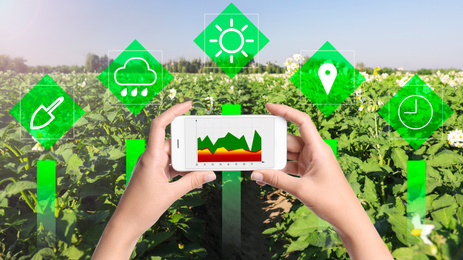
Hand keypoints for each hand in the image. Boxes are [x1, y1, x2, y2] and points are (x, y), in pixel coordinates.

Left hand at [92, 101, 215, 259]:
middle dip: (190, 144)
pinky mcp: (154, 175)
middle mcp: (150, 158)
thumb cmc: (142, 209)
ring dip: (187, 160)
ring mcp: (152, 166)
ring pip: (173, 155)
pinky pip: (171, 166)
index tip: (188, 104)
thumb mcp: (171, 194)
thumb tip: (210, 174)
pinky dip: (182, 169)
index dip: (173, 111)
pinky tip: (194, 175)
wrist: (125, 224)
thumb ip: (191, 182)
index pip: (160, 126)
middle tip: (206, 146)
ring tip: (203, 163)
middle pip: (173, 142)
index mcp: (151, 157)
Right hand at [251, 103, 391, 259]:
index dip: (285, 111)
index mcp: (319, 149)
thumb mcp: (301, 189)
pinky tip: (266, 177)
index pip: (302, 121)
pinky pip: (290, 166)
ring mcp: (312, 162)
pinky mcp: (309, 172)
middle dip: (272, 144)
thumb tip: (256, 174)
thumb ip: (277, 180)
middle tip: (255, 146)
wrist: (347, 218)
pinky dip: (279, 170)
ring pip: (288, 154)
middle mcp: (315, 152)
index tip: (269, 106)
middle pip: (289, 140)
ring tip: (258, 165)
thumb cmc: (332, 201)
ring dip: (274, 160)